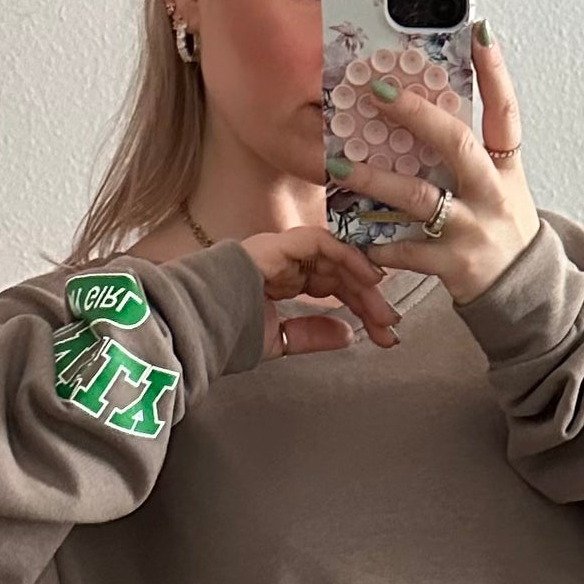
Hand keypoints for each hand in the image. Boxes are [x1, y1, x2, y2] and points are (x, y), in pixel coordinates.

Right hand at [237, 225, 402, 352]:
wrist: (193, 331)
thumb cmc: (222, 336)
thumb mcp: (278, 340)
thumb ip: (311, 334)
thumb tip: (347, 334)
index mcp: (280, 282)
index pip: (330, 287)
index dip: (359, 305)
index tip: (382, 331)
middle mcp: (282, 263)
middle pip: (337, 272)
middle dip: (368, 298)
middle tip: (390, 324)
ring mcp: (279, 251)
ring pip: (334, 257)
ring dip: (363, 281)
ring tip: (383, 307)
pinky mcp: (276, 244)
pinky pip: (320, 242)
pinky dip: (348, 257)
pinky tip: (368, 277)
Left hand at [330, 24, 541, 307]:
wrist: (524, 292)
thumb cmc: (502, 229)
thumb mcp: (501, 183)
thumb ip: (471, 149)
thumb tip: (431, 104)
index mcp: (504, 167)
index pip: (504, 111)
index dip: (494, 71)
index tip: (478, 32)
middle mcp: (491, 193)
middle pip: (456, 144)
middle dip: (416, 115)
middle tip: (377, 91)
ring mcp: (473, 228)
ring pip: (420, 198)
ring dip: (376, 179)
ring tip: (340, 165)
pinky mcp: (455, 265)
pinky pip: (409, 251)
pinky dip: (379, 245)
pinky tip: (355, 236)